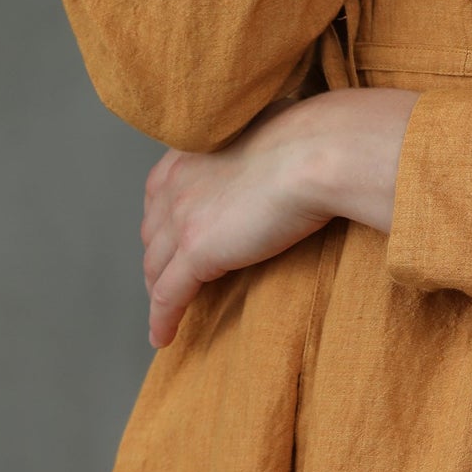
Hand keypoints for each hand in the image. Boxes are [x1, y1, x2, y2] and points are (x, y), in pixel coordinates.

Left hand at [140, 97, 337, 347]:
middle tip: (171, 278)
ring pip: (156, 268)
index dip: (162, 221)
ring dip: (158, 291)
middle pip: (153, 233)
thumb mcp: (264, 133)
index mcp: (191, 150)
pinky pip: (168, 296)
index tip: (171, 238)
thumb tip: (270, 151)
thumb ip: (250, 148)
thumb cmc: (309, 138)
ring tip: (166, 311)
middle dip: (159, 258)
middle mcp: (177, 183)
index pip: (158, 194)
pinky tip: (163, 338)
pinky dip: (162, 320)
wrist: (318, 150)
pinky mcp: (197, 251)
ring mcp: (183, 218)